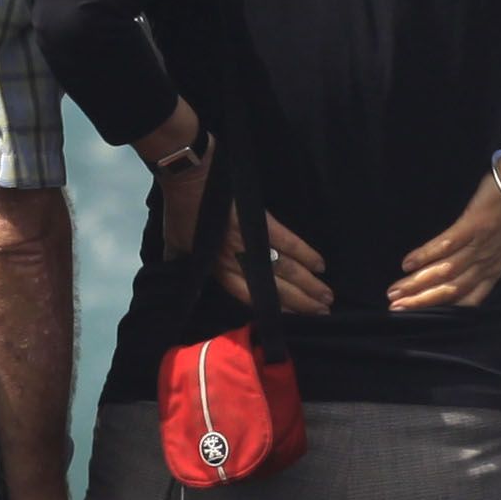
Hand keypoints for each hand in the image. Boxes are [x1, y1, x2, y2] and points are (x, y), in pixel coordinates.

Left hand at [152, 152, 331, 313]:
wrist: (189, 179)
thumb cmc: (179, 212)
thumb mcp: (174, 245)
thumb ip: (179, 263)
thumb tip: (175, 277)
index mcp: (218, 269)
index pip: (249, 296)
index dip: (270, 310)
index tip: (289, 320)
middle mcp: (239, 260)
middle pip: (275, 287)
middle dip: (300, 302)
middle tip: (322, 313)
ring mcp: (252, 241)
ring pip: (286, 268)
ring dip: (309, 283)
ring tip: (327, 297)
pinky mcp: (262, 221)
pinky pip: (288, 241)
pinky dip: (306, 253)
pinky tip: (320, 264)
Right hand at [388, 155, 500, 310]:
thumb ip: (481, 264)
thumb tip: (454, 274)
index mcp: (492, 272)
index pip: (466, 300)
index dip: (441, 310)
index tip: (417, 316)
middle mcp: (484, 264)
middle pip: (450, 291)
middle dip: (420, 302)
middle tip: (396, 308)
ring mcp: (478, 246)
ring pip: (445, 273)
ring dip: (417, 284)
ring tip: (396, 291)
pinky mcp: (472, 227)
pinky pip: (445, 246)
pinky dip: (425, 256)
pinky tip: (407, 263)